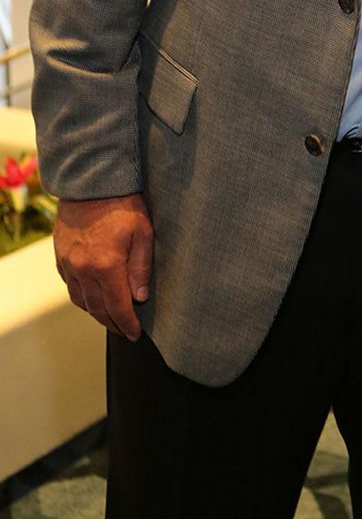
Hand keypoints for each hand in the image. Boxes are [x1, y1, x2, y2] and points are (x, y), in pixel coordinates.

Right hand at [53, 194, 153, 340]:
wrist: (91, 184)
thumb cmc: (122, 205)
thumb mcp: (143, 233)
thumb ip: (141, 268)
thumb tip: (140, 297)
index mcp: (106, 265)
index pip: (117, 306)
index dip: (127, 323)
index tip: (136, 334)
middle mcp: (83, 270)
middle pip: (97, 308)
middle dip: (113, 323)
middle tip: (126, 331)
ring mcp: (69, 265)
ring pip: (81, 301)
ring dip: (96, 313)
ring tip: (111, 319)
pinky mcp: (61, 257)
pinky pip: (71, 287)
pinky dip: (83, 298)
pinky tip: (93, 299)